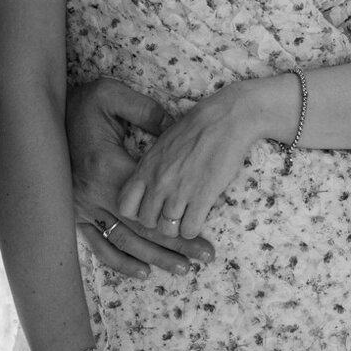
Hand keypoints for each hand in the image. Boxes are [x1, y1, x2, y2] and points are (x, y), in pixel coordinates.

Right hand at [67, 78, 213, 276]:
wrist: (40, 117)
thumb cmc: (81, 105)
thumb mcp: (112, 95)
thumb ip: (146, 112)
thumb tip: (174, 129)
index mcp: (107, 167)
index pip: (152, 204)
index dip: (179, 221)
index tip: (204, 234)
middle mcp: (94, 195)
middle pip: (141, 230)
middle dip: (175, 247)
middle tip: (203, 258)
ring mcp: (83, 209)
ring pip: (123, 242)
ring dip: (154, 258)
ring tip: (182, 269)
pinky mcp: (75, 214)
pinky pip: (98, 245)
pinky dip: (120, 262)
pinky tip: (143, 271)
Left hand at [116, 81, 259, 239]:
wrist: (224, 119)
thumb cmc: (196, 127)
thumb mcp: (163, 143)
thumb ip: (153, 166)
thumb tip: (150, 183)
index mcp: (146, 167)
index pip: (125, 205)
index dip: (136, 211)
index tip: (150, 206)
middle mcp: (158, 182)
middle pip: (146, 222)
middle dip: (158, 221)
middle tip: (171, 213)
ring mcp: (179, 192)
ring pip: (167, 230)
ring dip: (177, 227)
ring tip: (186, 216)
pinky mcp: (202, 198)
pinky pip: (189, 230)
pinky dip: (193, 229)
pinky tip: (199, 216)